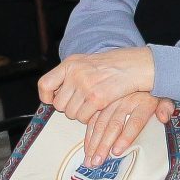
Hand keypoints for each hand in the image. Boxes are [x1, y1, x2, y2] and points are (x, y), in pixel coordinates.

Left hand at [39, 46, 156, 123]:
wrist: (135, 65)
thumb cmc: (111, 66)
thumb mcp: (85, 62)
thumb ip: (68, 75)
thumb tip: (51, 94)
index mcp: (70, 64)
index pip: (45, 84)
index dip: (46, 96)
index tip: (52, 100)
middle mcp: (75, 73)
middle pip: (59, 104)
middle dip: (69, 108)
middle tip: (81, 103)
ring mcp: (86, 86)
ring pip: (71, 113)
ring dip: (80, 114)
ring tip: (91, 105)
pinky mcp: (98, 98)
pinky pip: (84, 117)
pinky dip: (90, 117)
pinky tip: (98, 108)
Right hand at [83, 94, 172, 167]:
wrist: (138, 73)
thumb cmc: (151, 92)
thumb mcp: (163, 96)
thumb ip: (166, 107)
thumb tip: (164, 117)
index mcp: (143, 102)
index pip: (135, 121)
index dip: (126, 137)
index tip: (117, 151)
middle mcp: (126, 102)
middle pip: (114, 125)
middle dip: (104, 145)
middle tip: (98, 162)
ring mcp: (112, 102)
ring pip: (100, 124)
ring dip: (94, 143)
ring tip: (90, 160)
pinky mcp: (102, 104)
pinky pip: (93, 120)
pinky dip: (89, 135)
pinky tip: (87, 148)